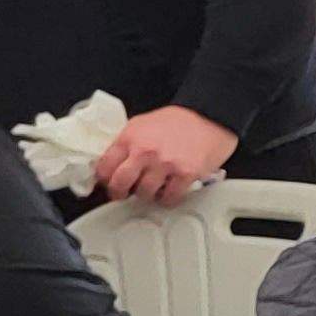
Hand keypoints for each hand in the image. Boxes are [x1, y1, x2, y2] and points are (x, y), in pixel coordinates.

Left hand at [92, 106, 235, 204]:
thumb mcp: (143, 124)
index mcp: (130, 137)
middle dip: (120, 192)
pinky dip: (168, 199)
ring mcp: (165, 164)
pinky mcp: (185, 174)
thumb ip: (127, 142)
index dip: (104, 178)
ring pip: (144, 194)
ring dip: (147, 195)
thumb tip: (114, 162)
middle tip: (124, 194)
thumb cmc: (180, 120)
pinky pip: (170, 198)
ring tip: (153, 190)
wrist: (211, 116)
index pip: (104, 166)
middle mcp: (145, 151)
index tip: (109, 182)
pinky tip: (170, 192)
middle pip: (120, 184)